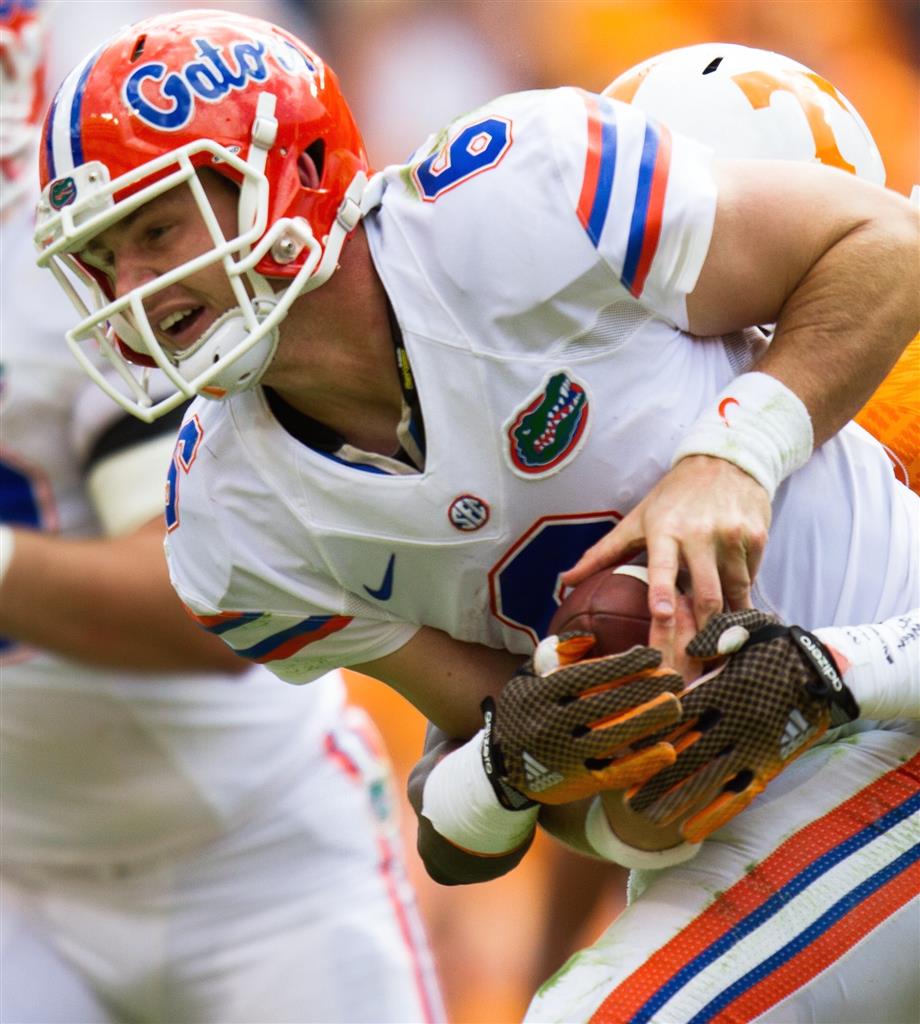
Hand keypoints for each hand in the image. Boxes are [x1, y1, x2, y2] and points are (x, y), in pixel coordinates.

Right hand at [481, 633, 683, 806]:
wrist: (505, 765)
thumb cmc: (529, 709)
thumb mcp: (530, 677)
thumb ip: (558, 656)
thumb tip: (588, 637)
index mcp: (539, 695)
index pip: (586, 676)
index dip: (623, 665)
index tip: (653, 655)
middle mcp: (548, 725)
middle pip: (603, 705)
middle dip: (644, 689)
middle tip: (676, 678)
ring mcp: (562, 758)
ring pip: (612, 737)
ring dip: (648, 720)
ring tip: (677, 705)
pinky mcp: (576, 784)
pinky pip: (613, 773)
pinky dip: (641, 763)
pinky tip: (667, 750)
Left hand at [562, 456, 771, 664]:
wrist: (725, 462)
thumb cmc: (673, 497)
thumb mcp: (637, 520)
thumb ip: (602, 553)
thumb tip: (564, 581)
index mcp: (665, 530)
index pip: (662, 566)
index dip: (662, 592)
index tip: (663, 616)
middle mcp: (700, 533)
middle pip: (706, 593)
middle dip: (705, 628)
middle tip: (699, 658)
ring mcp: (731, 536)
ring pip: (734, 591)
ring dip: (728, 618)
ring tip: (721, 642)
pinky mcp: (756, 538)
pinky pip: (750, 579)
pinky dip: (742, 593)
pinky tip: (736, 599)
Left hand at [625, 609, 858, 842]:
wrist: (828, 672)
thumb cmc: (776, 646)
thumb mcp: (746, 627)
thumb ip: (714, 634)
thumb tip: (689, 650)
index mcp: (723, 688)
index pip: (677, 716)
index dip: (649, 734)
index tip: (622, 750)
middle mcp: (735, 721)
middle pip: (686, 754)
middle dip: (654, 778)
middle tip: (623, 798)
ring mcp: (753, 747)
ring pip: (708, 780)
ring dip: (677, 801)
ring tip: (647, 818)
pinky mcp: (769, 765)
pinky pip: (740, 794)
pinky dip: (716, 814)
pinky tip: (692, 831)